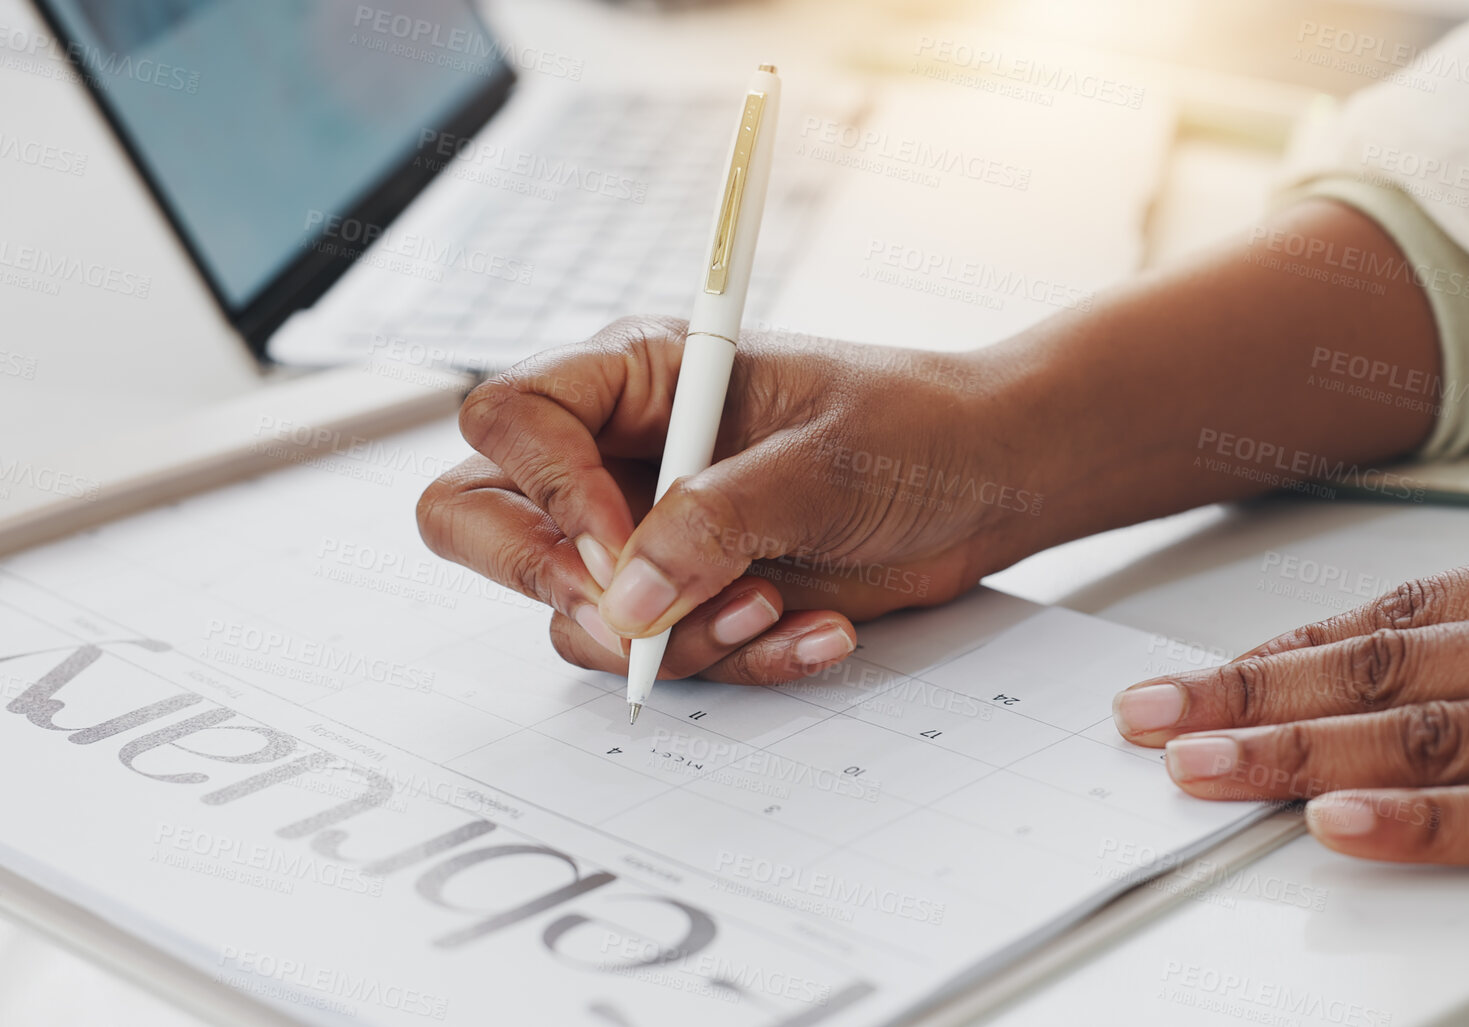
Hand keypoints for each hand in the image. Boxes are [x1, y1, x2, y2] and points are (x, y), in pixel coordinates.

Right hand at [416, 316, 1041, 683]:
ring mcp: (643, 534)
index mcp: (639, 375)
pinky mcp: (685, 599)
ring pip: (575, 613)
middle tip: (633, 616)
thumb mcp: (825, 463)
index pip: (511, 418)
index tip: (615, 549)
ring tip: (777, 605)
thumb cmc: (915, 430)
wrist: (988, 483)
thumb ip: (719, 520)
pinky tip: (810, 632)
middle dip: (546, 579)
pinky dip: (731, 662)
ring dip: (674, 634)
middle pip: (479, 518)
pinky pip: (657, 657)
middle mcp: (619, 454)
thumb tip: (628, 597)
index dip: (545, 489)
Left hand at [1111, 521, 1468, 885]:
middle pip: (1384, 668)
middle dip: (1251, 696)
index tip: (1201, 674)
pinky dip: (1430, 822)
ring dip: (1299, 753)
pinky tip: (1347, 826)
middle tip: (1153, 721)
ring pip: (1431, 734)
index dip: (1285, 649)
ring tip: (1202, 770)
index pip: (1396, 614)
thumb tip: (1415, 646)